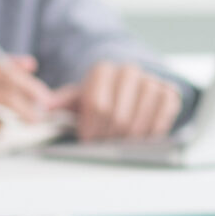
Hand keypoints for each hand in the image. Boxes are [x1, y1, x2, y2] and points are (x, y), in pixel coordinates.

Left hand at [52, 61, 182, 141]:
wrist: (131, 90)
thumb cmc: (102, 97)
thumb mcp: (79, 98)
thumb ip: (62, 102)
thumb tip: (45, 106)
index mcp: (103, 70)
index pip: (98, 104)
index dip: (92, 128)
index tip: (89, 139)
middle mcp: (128, 71)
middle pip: (118, 114)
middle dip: (109, 136)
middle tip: (105, 144)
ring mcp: (151, 81)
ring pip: (140, 118)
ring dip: (129, 137)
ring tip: (121, 142)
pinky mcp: (169, 92)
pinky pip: (162, 115)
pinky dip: (152, 131)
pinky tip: (142, 137)